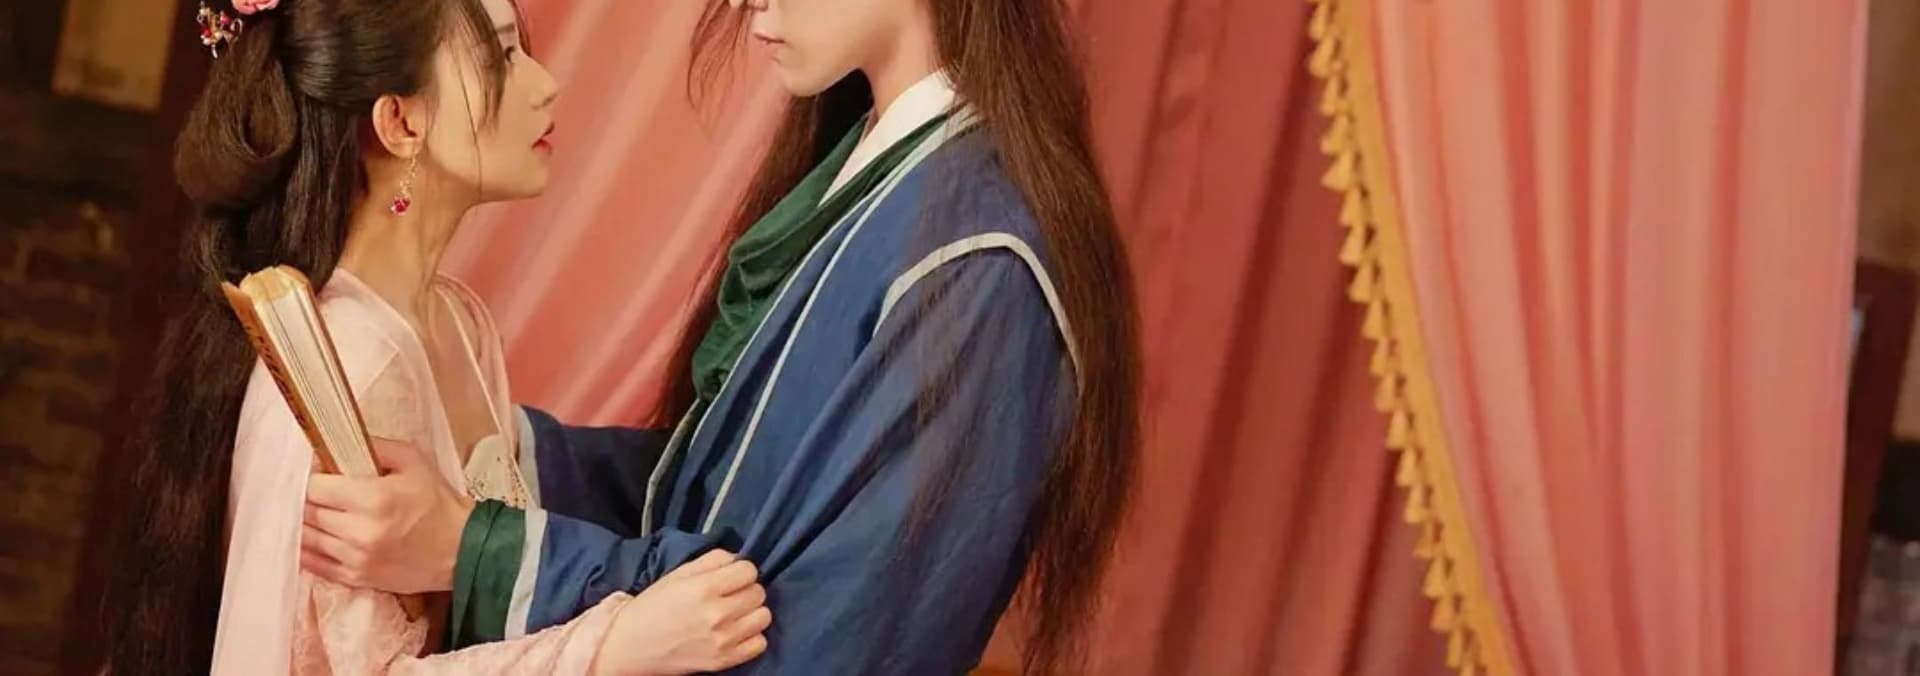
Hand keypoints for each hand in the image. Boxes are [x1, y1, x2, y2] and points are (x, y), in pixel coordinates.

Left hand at [301, 438, 472, 593]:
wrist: (462, 549)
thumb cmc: (438, 503)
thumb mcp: (414, 462)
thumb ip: (375, 447)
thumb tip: (338, 443)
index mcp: (373, 499)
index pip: (315, 487)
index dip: (310, 476)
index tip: (317, 470)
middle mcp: (360, 532)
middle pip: (307, 512)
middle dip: (305, 498)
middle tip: (315, 489)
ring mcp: (356, 558)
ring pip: (306, 538)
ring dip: (304, 523)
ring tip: (313, 510)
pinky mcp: (357, 578)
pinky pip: (314, 565)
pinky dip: (306, 549)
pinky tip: (311, 537)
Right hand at [591, 550, 771, 675]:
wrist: (630, 646)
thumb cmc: (652, 607)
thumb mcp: (678, 574)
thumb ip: (712, 560)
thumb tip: (738, 558)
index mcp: (703, 588)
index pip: (749, 570)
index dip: (741, 571)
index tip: (731, 576)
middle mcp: (716, 614)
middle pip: (758, 593)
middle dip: (746, 590)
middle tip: (729, 595)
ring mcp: (722, 640)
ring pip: (764, 616)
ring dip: (752, 613)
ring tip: (734, 614)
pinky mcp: (723, 660)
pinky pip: (759, 644)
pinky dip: (751, 637)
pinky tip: (735, 632)